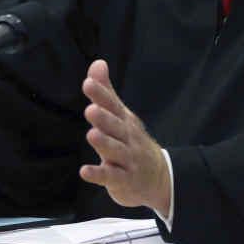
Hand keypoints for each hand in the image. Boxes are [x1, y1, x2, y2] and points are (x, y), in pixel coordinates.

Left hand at [79, 59, 170, 215]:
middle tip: (90, 110)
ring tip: (91, 135)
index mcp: (124, 121)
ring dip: (103, 143)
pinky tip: (84, 171)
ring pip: (114, 151)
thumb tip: (98, 63)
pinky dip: (98, 175)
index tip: (88, 83)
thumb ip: (107, 92)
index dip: (101, 95)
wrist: (158, 176)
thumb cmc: (131, 140)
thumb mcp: (121, 116)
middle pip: (115, 127)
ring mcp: (127, 159)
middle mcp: (127, 138)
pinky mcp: (123, 180)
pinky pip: (111, 177)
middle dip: (103, 118)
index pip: (112, 105)